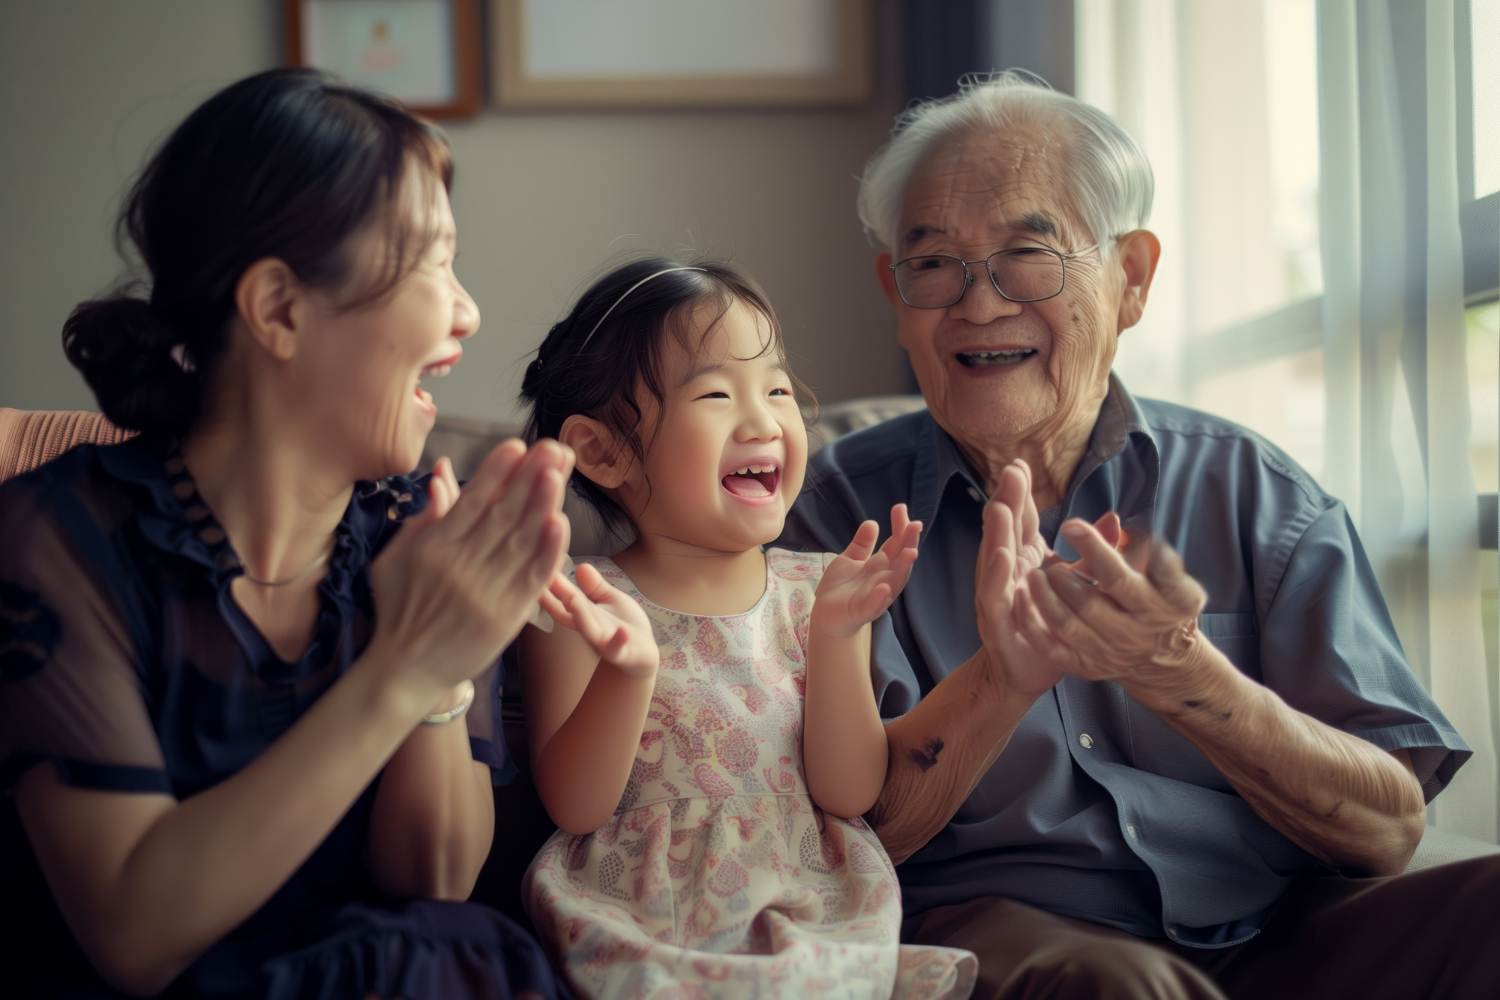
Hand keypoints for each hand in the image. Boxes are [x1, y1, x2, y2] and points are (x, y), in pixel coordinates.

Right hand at [369, 440, 573, 703]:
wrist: (405, 672)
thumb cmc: (397, 610)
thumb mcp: (395, 561)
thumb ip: (422, 521)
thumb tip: (443, 477)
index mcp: (434, 549)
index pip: (471, 502)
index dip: (496, 472)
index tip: (517, 445)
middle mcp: (460, 567)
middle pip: (503, 514)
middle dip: (530, 477)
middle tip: (553, 448)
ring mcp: (485, 594)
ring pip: (521, 541)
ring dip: (544, 504)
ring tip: (561, 472)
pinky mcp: (505, 619)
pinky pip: (532, 578)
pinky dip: (549, 551)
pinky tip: (561, 523)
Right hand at [538, 562, 658, 677]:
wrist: (643, 655)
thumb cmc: (625, 624)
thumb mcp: (610, 600)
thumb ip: (595, 586)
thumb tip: (581, 566)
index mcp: (586, 615)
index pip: (564, 600)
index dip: (550, 589)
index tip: (536, 571)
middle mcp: (590, 628)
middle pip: (571, 612)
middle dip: (559, 596)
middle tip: (547, 578)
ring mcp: (605, 642)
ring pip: (589, 630)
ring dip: (580, 614)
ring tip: (572, 599)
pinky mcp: (623, 653)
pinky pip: (618, 649)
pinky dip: (618, 641)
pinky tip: (622, 631)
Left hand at [811, 504, 921, 637]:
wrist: (825, 615)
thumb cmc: (840, 588)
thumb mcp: (849, 559)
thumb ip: (862, 544)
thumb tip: (872, 522)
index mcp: (880, 566)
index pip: (895, 544)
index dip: (900, 528)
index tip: (901, 508)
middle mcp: (884, 579)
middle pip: (900, 560)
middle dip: (908, 543)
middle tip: (915, 524)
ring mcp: (876, 596)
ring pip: (895, 582)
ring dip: (903, 568)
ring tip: (910, 552)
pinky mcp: (862, 611)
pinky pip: (874, 605)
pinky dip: (880, 597)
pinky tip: (884, 587)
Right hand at [974, 460, 1124, 698]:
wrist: (1026, 670)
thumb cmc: (1049, 625)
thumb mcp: (1075, 584)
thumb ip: (1091, 553)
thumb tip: (1114, 521)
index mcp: (1023, 561)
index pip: (1020, 521)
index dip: (1020, 494)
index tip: (1021, 465)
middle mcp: (1005, 573)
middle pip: (1005, 531)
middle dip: (1006, 500)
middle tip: (1011, 472)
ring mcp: (997, 595)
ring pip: (994, 557)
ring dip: (996, 532)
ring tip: (1000, 505)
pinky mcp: (996, 620)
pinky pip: (995, 595)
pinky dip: (996, 574)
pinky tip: (1002, 554)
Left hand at [1012, 519, 1207, 691]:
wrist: (1162, 657)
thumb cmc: (1161, 603)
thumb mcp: (1169, 578)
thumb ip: (1144, 551)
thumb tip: (1111, 522)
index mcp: (1157, 606)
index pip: (1120, 577)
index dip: (1094, 549)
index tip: (1071, 525)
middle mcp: (1134, 634)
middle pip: (1090, 604)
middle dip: (1063, 578)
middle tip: (1049, 558)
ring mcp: (1108, 653)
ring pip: (1067, 626)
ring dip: (1044, 598)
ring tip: (1032, 574)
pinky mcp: (1085, 666)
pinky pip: (1051, 649)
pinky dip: (1032, 625)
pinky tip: (1020, 599)